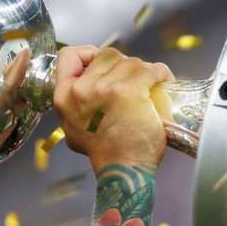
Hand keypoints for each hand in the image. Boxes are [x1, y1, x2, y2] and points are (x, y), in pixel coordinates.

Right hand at [54, 46, 173, 171]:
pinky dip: (160, 74)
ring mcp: (105, 88)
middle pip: (107, 55)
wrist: (123, 171)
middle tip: (134, 81)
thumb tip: (90, 86)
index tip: (102, 62)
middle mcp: (82, 89)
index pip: (69, 56)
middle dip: (123, 65)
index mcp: (64, 96)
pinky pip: (150, 70)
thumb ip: (77, 105)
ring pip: (130, 61)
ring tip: (150, 86)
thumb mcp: (74, 127)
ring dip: (143, 71)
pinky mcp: (130, 91)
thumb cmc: (106, 153)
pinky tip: (162, 82)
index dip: (88, 54)